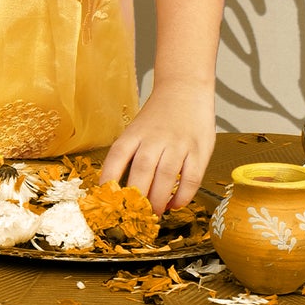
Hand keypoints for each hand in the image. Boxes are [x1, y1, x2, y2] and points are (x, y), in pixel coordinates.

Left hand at [99, 79, 215, 212]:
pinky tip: (175, 204)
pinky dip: (183, 196)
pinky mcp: (199, 150)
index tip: (105, 197)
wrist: (185, 89)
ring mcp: (179, 144)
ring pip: (166, 177)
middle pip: (142, 170)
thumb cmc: (158, 116)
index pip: (117, 155)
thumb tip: (118, 189)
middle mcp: (156, 138)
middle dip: (137, 197)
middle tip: (136, 214)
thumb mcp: (137, 129)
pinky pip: (191, 178)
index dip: (109, 177)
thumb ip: (130, 154)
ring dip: (159, 200)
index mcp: (135, 133)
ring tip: (154, 213)